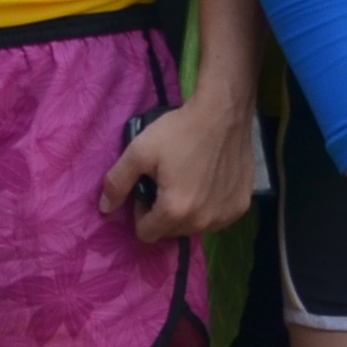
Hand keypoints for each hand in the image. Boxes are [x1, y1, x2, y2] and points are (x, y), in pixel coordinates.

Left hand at [103, 96, 255, 243]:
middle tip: (167, 182)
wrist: (224, 112)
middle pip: (171, 232)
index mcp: (174, 211)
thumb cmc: (180, 131)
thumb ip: (118, 182)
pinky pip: (217, 218)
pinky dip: (210, 206)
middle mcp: (202, 222)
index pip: (146, 234)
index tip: (148, 188)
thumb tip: (104, 209)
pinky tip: (210, 180)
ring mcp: (225, 216)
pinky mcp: (241, 206)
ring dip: (187, 212)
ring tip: (188, 180)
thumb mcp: (139, 151)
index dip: (141, 212)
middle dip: (163, 213)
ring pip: (195, 227)